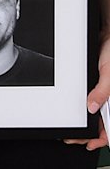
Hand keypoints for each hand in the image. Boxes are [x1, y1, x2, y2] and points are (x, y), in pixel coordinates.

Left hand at [65, 33, 109, 148]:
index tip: (90, 143)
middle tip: (74, 138)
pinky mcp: (97, 86)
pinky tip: (76, 113)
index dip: (102, 138)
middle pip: (103, 122)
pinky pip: (91, 101)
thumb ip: (102, 91)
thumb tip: (92, 107)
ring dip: (86, 123)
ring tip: (73, 130)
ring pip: (96, 114)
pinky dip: (84, 109)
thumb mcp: (108, 72)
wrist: (106, 36)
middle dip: (89, 133)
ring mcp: (103, 93)